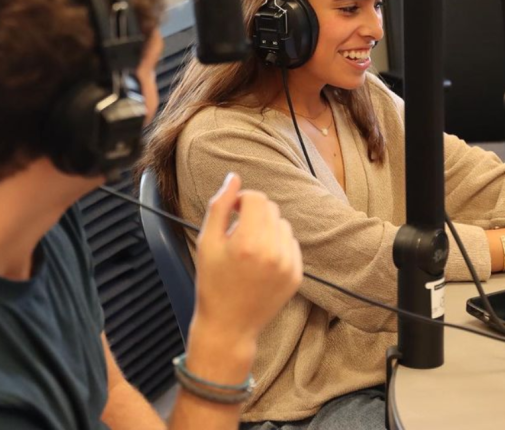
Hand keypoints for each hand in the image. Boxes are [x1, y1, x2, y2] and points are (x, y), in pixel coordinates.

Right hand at [192, 173, 302, 344]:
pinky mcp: (297, 275)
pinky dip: (277, 245)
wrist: (229, 326)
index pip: (255, 198)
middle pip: (270, 208)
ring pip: (282, 224)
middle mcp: (273, 252)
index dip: (240, 200)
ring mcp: (288, 265)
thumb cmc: (212, 284)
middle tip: (236, 234)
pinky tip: (261, 262)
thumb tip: (233, 177)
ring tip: (249, 250)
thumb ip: (219, 205)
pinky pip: (291, 244)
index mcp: (248, 242)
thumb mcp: (207, 242)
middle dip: (253, 213)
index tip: (230, 213)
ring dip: (266, 228)